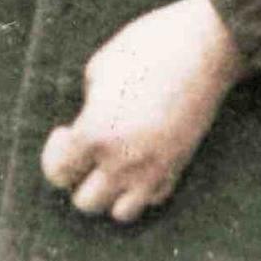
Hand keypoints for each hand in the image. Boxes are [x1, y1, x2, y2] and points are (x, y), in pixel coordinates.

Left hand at [40, 0, 242, 223]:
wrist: (204, 47)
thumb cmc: (146, 47)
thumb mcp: (100, 69)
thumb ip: (87, 108)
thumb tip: (86, 129)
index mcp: (96, 133)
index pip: (57, 172)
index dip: (56, 151)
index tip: (67, 128)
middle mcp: (123, 161)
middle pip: (84, 202)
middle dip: (78, 178)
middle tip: (87, 147)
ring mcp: (154, 169)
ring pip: (120, 213)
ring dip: (109, 193)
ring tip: (111, 161)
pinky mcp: (179, 167)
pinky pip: (152, 199)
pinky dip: (140, 189)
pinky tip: (139, 160)